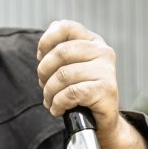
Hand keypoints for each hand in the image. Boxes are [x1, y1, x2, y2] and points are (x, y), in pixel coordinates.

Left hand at [36, 20, 147, 148]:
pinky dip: (58, 104)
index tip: (40, 57)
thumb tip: (46, 42)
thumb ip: (60, 51)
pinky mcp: (106, 90)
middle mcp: (103, 52)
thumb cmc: (82, 93)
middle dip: (44, 72)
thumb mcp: (71, 67)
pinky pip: (71, 93)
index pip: (66, 27)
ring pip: (63, 75)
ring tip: (50, 101)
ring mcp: (107, 70)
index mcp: (93, 41)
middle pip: (60, 52)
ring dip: (49, 92)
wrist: (101, 121)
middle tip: (44, 86)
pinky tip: (58, 109)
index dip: (46, 41)